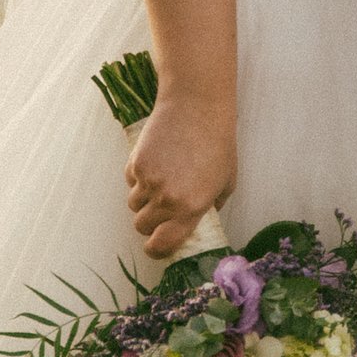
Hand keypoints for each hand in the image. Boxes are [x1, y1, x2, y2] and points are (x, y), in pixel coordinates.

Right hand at [126, 88, 237, 257]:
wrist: (197, 106)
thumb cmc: (218, 143)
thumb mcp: (226, 182)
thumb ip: (211, 208)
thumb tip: (195, 223)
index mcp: (191, 208)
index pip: (162, 245)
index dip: (155, 250)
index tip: (156, 246)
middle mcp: (167, 199)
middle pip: (141, 226)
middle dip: (149, 222)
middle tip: (160, 209)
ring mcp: (149, 180)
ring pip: (133, 205)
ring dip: (143, 199)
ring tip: (161, 180)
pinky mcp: (136, 162)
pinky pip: (130, 181)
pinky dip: (138, 177)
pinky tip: (157, 160)